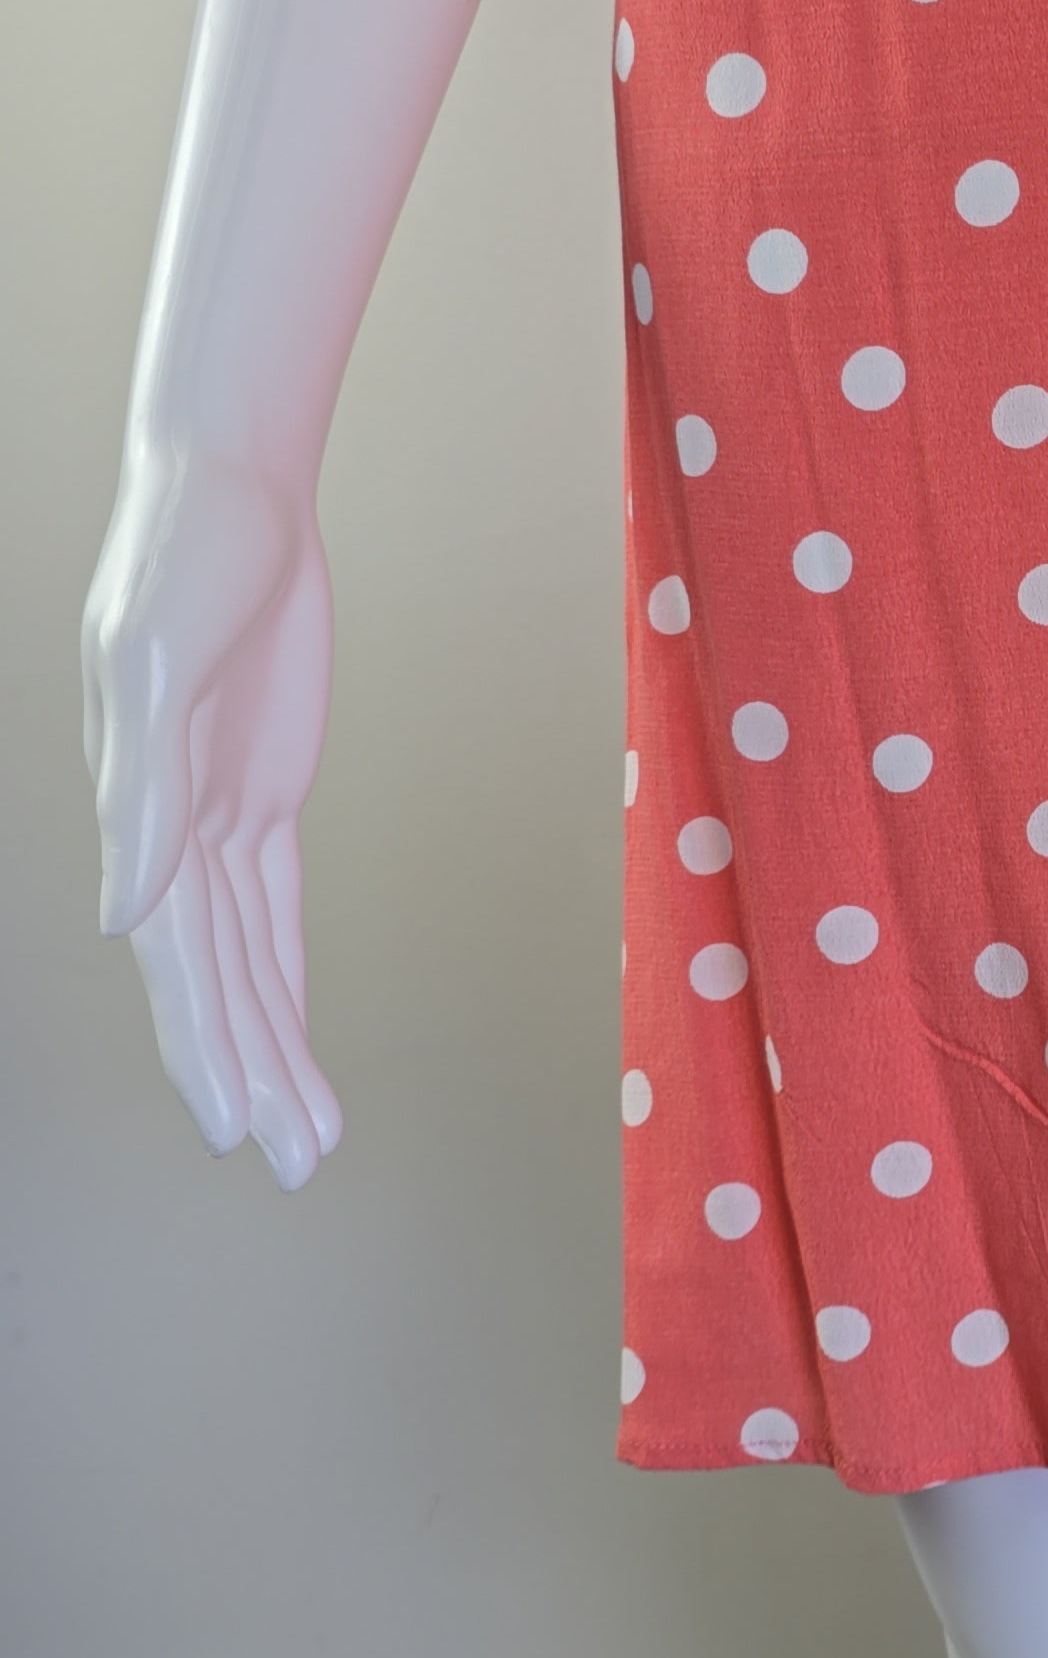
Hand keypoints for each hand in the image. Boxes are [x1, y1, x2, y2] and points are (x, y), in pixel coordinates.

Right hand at [81, 446, 343, 1188]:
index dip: (211, 1043)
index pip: (183, 960)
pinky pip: (274, 908)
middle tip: (297, 1162)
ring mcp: (219, 814)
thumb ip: (142, 795)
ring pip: (248, 959)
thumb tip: (127, 919)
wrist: (230, 495)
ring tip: (310, 1132)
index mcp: (144, 815)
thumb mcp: (156, 663)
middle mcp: (174, 832)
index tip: (241, 1123)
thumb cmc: (183, 560)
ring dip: (276, 1043)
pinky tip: (294, 1034)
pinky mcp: (263, 791)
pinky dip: (285, 973)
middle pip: (217, 981)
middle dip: (252, 1071)